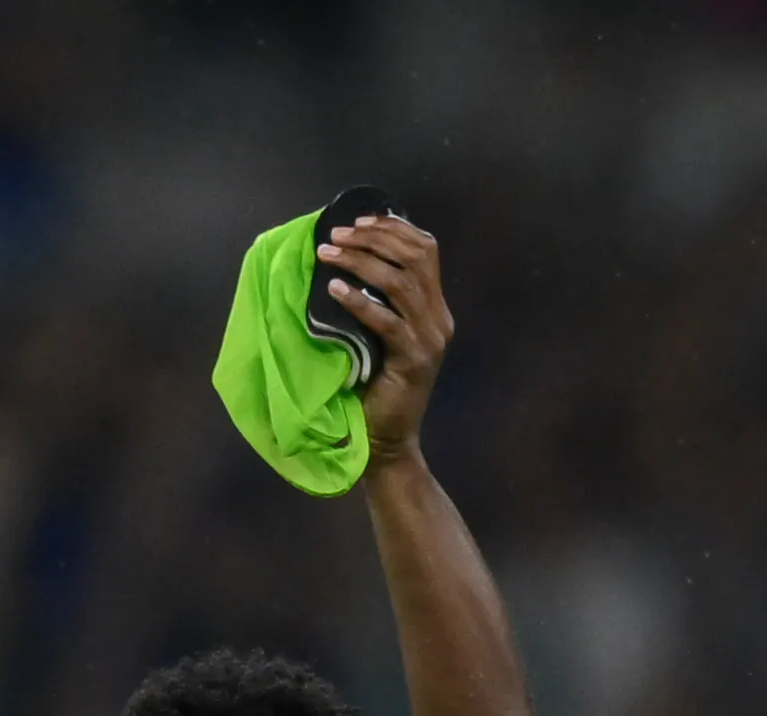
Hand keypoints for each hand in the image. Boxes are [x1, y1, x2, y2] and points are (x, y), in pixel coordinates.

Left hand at [324, 211, 459, 474]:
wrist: (385, 443)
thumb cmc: (372, 391)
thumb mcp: (377, 338)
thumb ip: (378, 304)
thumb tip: (346, 262)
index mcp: (435, 308)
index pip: (425, 250)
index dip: (394, 228)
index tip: (359, 220)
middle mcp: (439, 319)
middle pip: (415, 258)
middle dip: (374, 238)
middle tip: (336, 234)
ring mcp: (429, 339)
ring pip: (400, 282)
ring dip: (360, 262)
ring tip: (328, 255)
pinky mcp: (413, 361)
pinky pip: (386, 321)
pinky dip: (359, 301)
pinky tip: (334, 291)